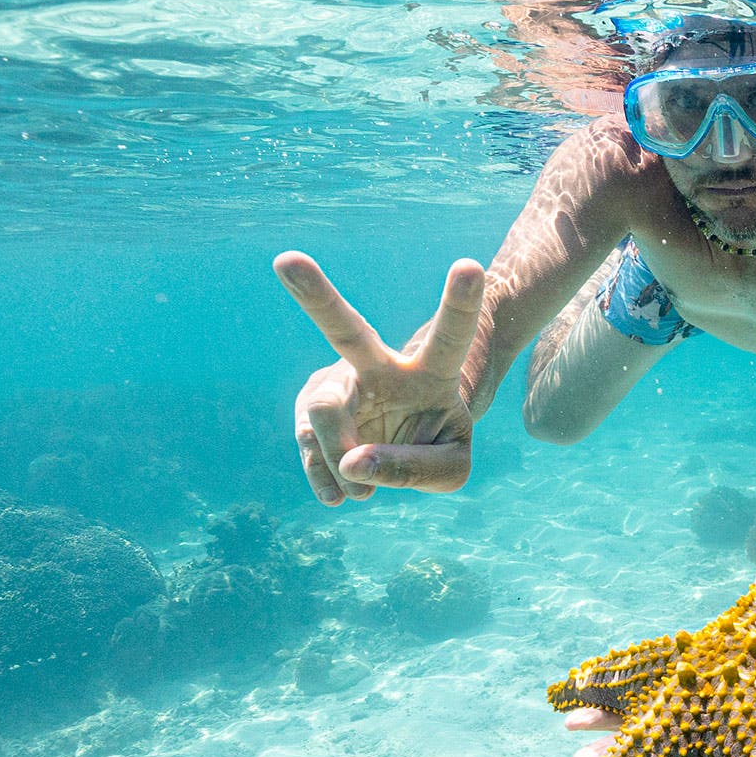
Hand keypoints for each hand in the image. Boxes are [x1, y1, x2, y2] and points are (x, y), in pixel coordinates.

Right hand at [275, 252, 484, 504]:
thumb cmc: (436, 443)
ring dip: (343, 460)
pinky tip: (338, 495)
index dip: (460, 303)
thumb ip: (414, 468)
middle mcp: (377, 366)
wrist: (402, 447)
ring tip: (362, 492)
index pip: (451, 335)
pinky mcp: (308, 417)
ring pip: (324, 413)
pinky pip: (309, 448)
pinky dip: (326, 479)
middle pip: (346, 331)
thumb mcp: (450, 466)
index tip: (469, 264)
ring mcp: (336, 387)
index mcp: (430, 370)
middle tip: (286, 261)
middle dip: (316, 294)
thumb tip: (353, 464)